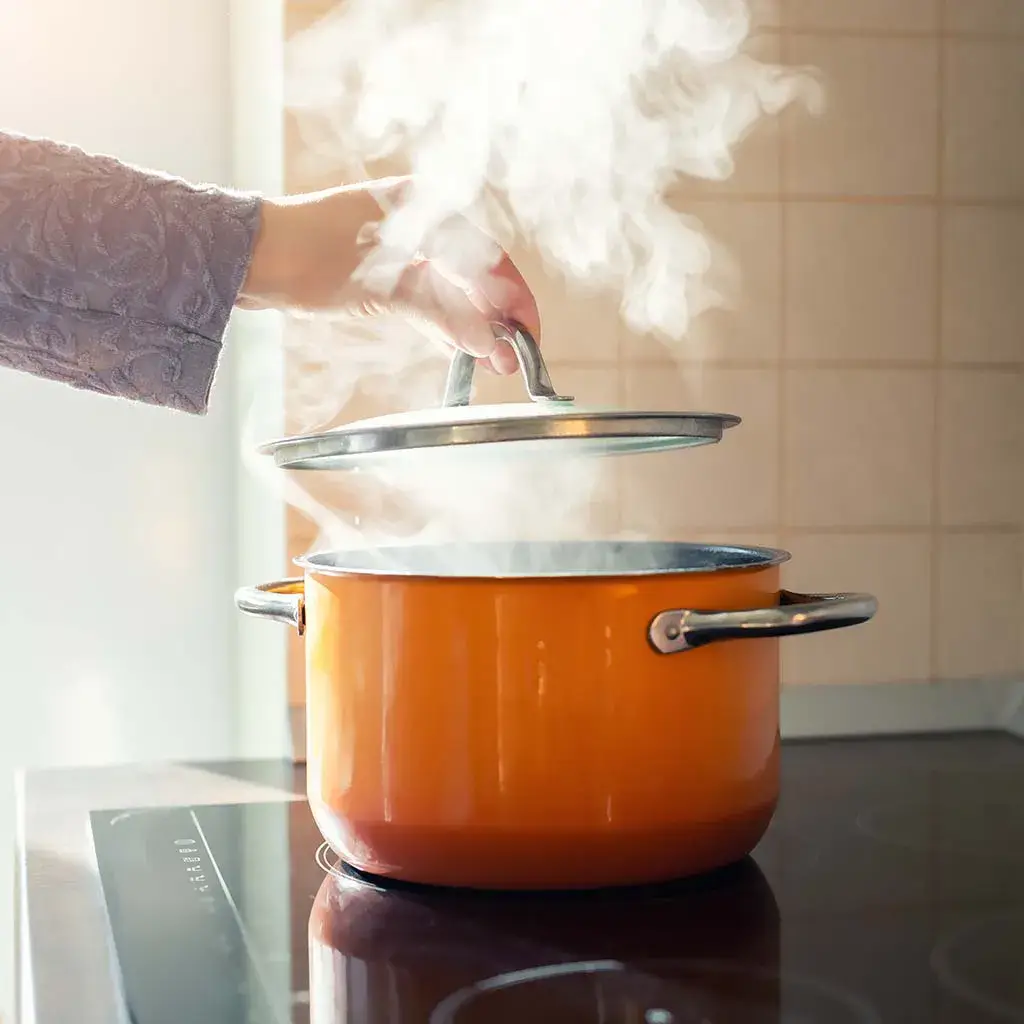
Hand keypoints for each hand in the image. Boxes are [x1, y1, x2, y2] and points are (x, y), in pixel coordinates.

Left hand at [237, 177, 539, 374]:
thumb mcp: (384, 286)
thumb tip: (488, 344)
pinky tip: (462, 349)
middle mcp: (420, 221)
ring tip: (493, 363)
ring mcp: (402, 247)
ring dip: (473, 326)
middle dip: (496, 319)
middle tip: (512, 359)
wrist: (249, 257)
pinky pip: (428, 299)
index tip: (527, 335)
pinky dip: (445, 324)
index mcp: (425, 207)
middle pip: (476, 275)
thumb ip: (443, 314)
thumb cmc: (308, 254)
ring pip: (453, 291)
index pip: (488, 257)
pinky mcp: (384, 272)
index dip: (513, 299)